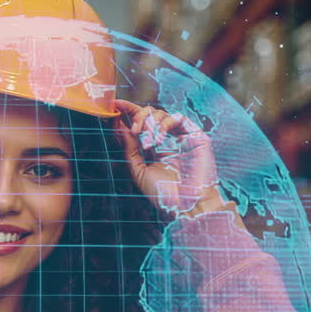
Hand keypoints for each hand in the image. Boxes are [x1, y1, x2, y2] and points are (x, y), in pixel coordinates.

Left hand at [113, 99, 224, 216]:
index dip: (127, 111)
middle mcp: (169, 139)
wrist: (185, 206)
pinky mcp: (196, 136)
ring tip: (147, 144)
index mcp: (155, 148)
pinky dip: (163, 126)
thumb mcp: (138, 170)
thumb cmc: (163, 195)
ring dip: (149, 124)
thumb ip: (128, 148)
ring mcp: (182, 137)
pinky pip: (177, 118)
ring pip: (161, 113)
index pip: (140, 122)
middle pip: (149, 113)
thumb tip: (117, 125)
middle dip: (137, 117)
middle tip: (133, 130)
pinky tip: (159, 142)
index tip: (114, 104)